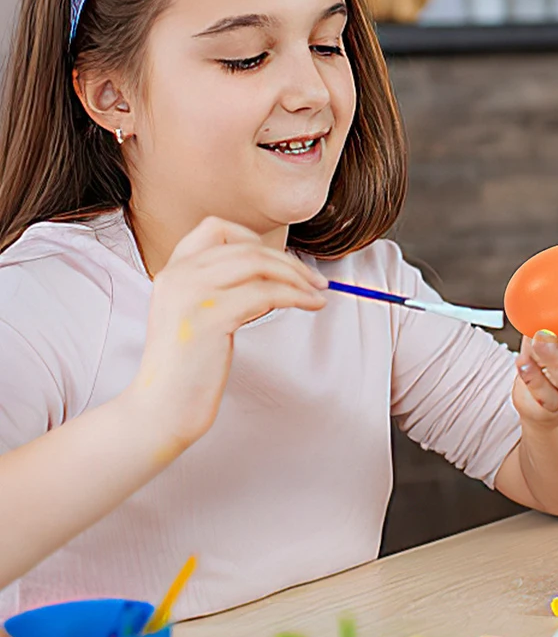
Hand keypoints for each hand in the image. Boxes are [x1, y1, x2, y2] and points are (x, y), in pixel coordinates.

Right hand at [125, 217, 327, 453]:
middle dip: (288, 261)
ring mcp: (192, 294)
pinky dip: (297, 296)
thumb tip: (272, 272)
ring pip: (259, 263)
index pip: (214, 228)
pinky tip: (311, 305)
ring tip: (317, 292)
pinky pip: (267, 293)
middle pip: (246, 247)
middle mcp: (178, 275)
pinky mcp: (211, 317)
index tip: (279, 260)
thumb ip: (217, 287)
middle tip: (315, 279)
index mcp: (172, 272)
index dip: (252, 237)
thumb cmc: (186, 369)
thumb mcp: (194, 314)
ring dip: (297, 276)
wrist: (161, 409)